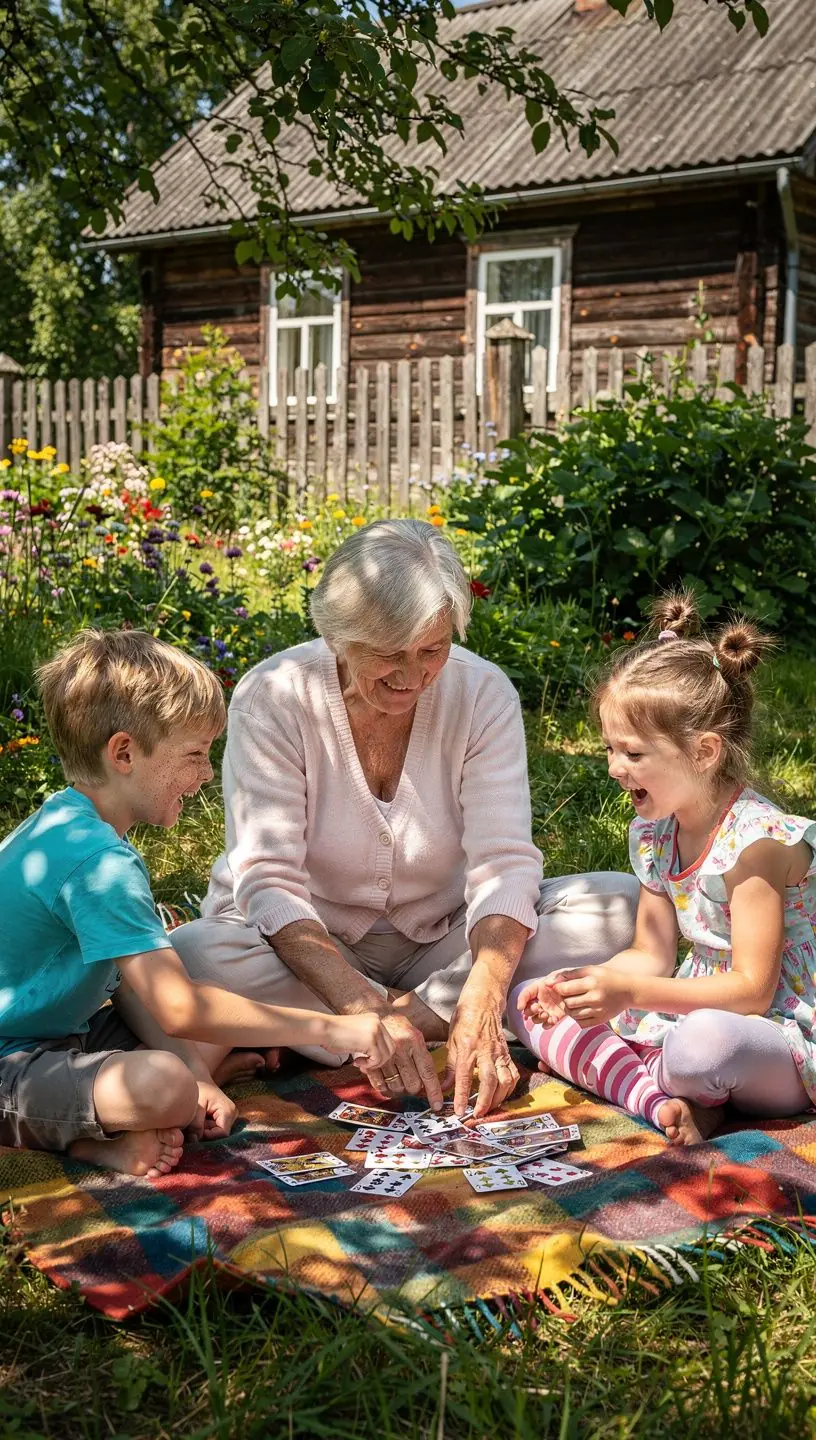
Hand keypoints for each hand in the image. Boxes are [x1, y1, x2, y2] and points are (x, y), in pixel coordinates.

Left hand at [187, 1080, 237, 1140]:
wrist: (201, 1078)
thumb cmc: (199, 1090)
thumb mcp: (196, 1106)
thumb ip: (196, 1124)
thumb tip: (195, 1140)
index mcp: (228, 1111)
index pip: (222, 1133)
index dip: (209, 1136)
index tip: (196, 1132)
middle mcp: (233, 1114)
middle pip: (220, 1134)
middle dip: (206, 1132)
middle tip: (194, 1124)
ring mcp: (231, 1116)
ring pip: (217, 1132)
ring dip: (205, 1129)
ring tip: (197, 1119)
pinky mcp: (226, 1117)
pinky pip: (216, 1128)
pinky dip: (206, 1126)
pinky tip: (201, 1119)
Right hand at [332, 1010, 397, 1071]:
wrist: (323, 1029)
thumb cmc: (334, 1033)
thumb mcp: (357, 1033)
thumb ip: (369, 1040)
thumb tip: (379, 1058)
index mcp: (375, 1019)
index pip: (387, 1040)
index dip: (379, 1054)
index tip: (367, 1060)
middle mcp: (378, 1022)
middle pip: (390, 1048)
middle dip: (379, 1060)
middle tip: (365, 1065)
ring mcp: (375, 1030)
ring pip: (386, 1055)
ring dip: (373, 1064)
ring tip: (359, 1063)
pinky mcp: (371, 1040)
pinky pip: (377, 1059)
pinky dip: (368, 1065)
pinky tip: (356, 1062)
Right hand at [361, 1013, 442, 1110]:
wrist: (374, 1015)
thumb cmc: (397, 1026)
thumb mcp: (415, 1033)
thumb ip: (423, 1054)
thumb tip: (430, 1080)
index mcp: (414, 1040)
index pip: (427, 1072)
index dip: (433, 1091)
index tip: (437, 1105)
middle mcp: (400, 1048)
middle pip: (412, 1084)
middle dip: (414, 1088)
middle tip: (412, 1084)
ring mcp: (384, 1055)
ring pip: (397, 1087)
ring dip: (399, 1088)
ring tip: (398, 1079)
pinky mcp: (370, 1061)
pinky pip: (380, 1085)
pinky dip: (384, 1088)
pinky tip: (386, 1083)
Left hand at [440, 990, 519, 1118]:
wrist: (483, 1003)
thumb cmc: (464, 1020)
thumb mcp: (451, 1041)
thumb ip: (451, 1067)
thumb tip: (445, 1088)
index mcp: (468, 1047)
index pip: (464, 1076)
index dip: (462, 1096)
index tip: (460, 1111)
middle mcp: (486, 1051)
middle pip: (489, 1081)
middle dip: (484, 1101)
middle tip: (478, 1114)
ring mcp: (499, 1053)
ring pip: (505, 1080)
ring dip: (498, 1098)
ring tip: (489, 1108)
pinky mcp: (508, 1054)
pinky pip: (513, 1075)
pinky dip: (509, 1089)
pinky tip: (501, 1096)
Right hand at [514, 977, 566, 1027]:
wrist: (577, 990)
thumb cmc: (567, 981)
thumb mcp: (560, 975)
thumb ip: (553, 978)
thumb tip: (546, 983)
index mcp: (538, 989)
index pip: (525, 995)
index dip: (521, 1001)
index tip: (521, 1007)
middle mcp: (540, 1001)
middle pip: (527, 1010)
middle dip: (531, 1011)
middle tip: (538, 1008)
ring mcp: (547, 1010)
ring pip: (536, 1019)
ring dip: (539, 1018)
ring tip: (547, 1015)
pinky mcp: (555, 1017)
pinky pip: (547, 1025)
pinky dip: (548, 1024)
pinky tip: (554, 1019)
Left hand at [550, 966, 631, 1026]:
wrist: (628, 990)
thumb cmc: (606, 977)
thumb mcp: (590, 970)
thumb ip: (569, 974)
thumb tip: (548, 982)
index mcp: (591, 983)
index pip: (565, 989)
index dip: (558, 989)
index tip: (560, 987)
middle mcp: (595, 998)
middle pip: (567, 1003)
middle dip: (563, 1000)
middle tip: (567, 995)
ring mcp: (598, 1011)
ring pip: (573, 1014)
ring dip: (569, 1009)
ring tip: (575, 1002)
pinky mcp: (601, 1020)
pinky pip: (581, 1023)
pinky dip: (577, 1017)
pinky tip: (582, 1009)